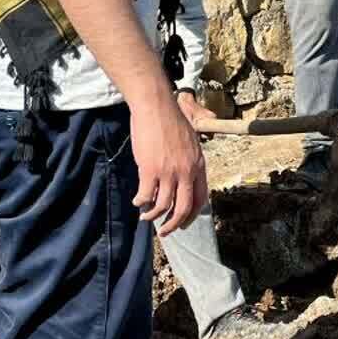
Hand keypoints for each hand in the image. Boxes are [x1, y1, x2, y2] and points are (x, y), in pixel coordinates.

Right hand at [132, 94, 207, 235]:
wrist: (156, 106)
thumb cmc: (171, 119)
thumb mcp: (191, 140)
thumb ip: (190, 160)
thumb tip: (184, 177)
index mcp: (199, 165)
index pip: (200, 198)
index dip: (191, 214)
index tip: (183, 222)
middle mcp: (186, 171)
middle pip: (183, 208)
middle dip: (174, 224)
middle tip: (165, 232)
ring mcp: (168, 172)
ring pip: (163, 205)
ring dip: (153, 215)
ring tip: (146, 217)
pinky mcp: (150, 169)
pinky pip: (146, 195)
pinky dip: (141, 202)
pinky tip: (137, 201)